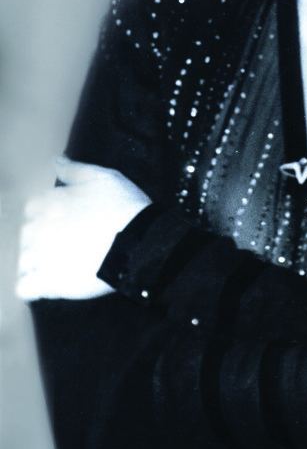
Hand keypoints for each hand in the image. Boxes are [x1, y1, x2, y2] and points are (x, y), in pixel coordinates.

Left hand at [16, 158, 150, 301]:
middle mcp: (37, 228)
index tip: (67, 221)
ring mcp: (39, 257)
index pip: (32, 208)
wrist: (139, 243)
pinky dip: (34, 287)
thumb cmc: (124, 206)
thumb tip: (55, 161)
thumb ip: (75, 169)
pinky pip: (24, 288)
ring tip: (62, 266)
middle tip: (69, 244)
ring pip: (24, 261)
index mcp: (48, 202)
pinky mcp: (46, 282)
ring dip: (38, 263)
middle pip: (26, 235)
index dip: (49, 215)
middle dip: (43, 239)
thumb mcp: (104, 177)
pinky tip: (51, 284)